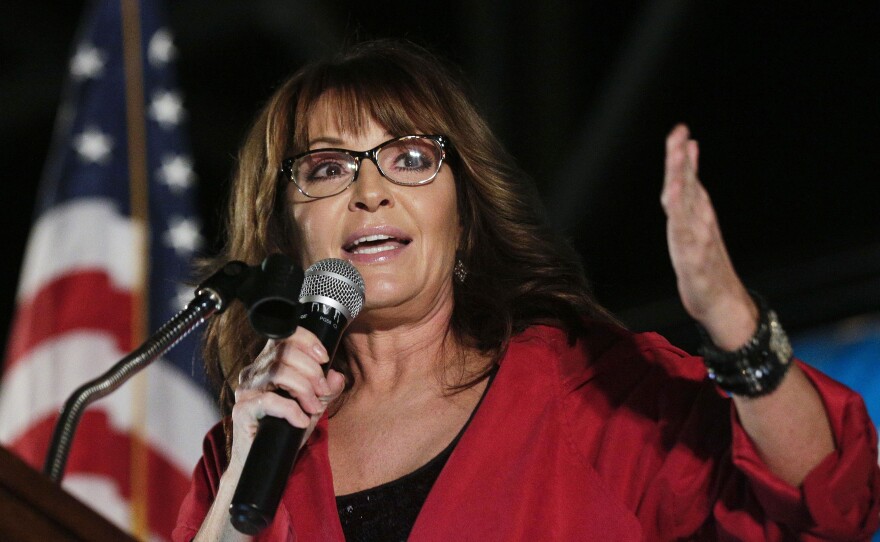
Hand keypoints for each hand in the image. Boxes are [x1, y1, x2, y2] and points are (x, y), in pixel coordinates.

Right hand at [228, 327, 345, 469]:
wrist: (264, 462)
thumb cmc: (285, 430)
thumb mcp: (313, 406)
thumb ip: (326, 390)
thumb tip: (337, 376)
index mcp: (269, 364)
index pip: (285, 336)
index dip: (307, 341)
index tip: (325, 358)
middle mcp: (254, 372)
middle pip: (284, 353)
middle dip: (312, 371)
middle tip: (323, 392)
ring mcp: (246, 391)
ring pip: (278, 372)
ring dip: (304, 389)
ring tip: (313, 407)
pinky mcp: (242, 411)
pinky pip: (269, 402)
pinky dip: (291, 410)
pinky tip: (301, 421)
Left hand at [661, 124, 756, 348]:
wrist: (722, 301)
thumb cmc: (706, 264)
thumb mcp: (696, 230)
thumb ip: (691, 201)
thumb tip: (689, 177)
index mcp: (698, 213)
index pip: (688, 179)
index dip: (682, 155)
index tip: (680, 130)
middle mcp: (699, 221)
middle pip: (688, 185)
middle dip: (681, 159)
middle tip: (679, 133)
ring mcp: (697, 237)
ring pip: (686, 203)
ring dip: (682, 178)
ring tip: (677, 155)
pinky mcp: (692, 256)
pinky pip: (683, 230)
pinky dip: (679, 210)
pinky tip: (675, 194)